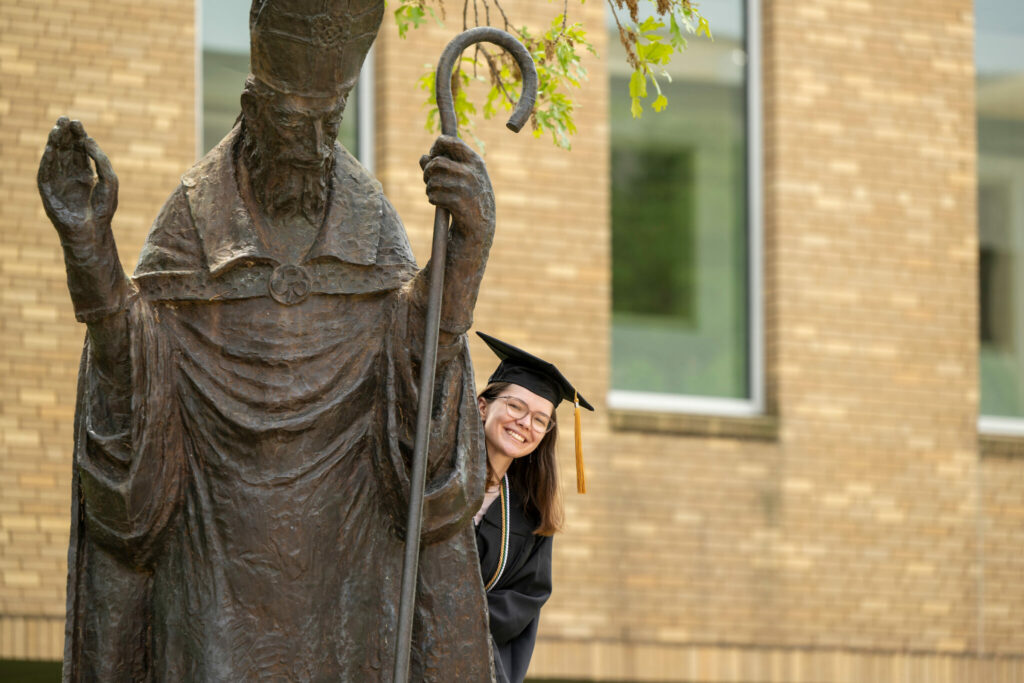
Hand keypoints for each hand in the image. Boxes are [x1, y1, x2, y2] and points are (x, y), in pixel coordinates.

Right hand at [37, 117, 127, 323]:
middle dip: (65, 135)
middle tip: (64, 119)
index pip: (79, 151)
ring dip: (54, 144)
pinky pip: (44, 173)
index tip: (76, 121)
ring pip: (54, 159)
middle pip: (66, 151)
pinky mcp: (48, 193)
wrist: (93, 233)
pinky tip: (49, 149)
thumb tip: (88, 139)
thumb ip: (101, 159)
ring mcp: (58, 185)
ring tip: (56, 128)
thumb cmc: (104, 210)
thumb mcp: (110, 180)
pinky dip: (46, 160)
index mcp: (85, 176)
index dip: (77, 136)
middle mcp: (70, 178)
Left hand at [419, 136, 494, 235]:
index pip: (451, 142)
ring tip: (436, 193)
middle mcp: (471, 172)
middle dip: (428, 171)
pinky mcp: (457, 203)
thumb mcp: (463, 178)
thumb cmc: (470, 198)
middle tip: (429, 179)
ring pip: (433, 180)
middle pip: (436, 162)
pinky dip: (432, 200)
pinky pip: (433, 196)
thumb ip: (444, 165)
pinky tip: (441, 204)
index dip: (437, 145)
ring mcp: (465, 188)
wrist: (481, 226)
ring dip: (429, 188)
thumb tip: (423, 157)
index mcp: (475, 162)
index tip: (433, 153)